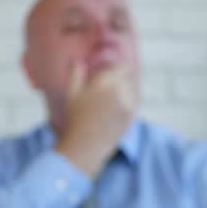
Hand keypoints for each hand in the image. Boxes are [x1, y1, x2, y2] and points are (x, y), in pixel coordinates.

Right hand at [56, 61, 138, 177]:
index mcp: (106, 82)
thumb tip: (78, 61)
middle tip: (115, 81)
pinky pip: (135, 103)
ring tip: (115, 95)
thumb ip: (76, 73)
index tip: (114, 70)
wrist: (85, 146)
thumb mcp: (71, 93)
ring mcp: (129, 105)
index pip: (123, 67)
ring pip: (134, 90)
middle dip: (123, 78)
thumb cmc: (75, 119)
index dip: (119, 68)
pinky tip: (120, 106)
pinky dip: (130, 101)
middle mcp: (121, 91)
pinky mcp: (132, 118)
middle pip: (130, 78)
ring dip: (128, 89)